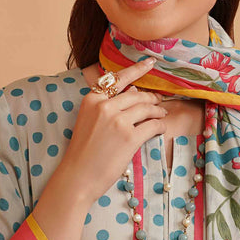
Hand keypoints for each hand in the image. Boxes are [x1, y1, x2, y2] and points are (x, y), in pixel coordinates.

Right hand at [56, 57, 168, 207]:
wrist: (78, 177)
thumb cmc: (84, 151)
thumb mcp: (89, 121)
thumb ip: (108, 105)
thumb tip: (134, 91)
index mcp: (92, 99)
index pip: (118, 79)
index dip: (137, 69)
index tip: (150, 62)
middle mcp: (104, 106)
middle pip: (137, 95)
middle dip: (151, 98)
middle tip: (158, 103)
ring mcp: (118, 121)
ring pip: (147, 108)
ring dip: (158, 112)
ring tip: (161, 116)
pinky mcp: (129, 137)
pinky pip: (152, 126)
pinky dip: (159, 126)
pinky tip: (160, 129)